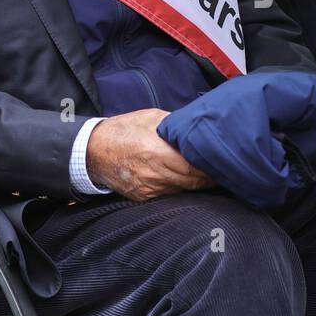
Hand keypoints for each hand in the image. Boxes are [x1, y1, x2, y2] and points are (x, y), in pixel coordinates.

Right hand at [86, 109, 213, 201]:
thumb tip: (199, 128)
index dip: (212, 164)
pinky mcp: (145, 197)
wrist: (93, 151)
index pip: (196, 166)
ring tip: (208, 173)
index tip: (222, 158)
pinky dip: (181, 188)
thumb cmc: (123, 130)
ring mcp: (150, 188)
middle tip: (222, 167)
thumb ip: (176, 125)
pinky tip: (186, 179)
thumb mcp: (151, 118)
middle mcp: (155, 174)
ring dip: (197, 183)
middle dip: (210, 176)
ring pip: (185, 190)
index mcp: (158, 152)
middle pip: (194, 181)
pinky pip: (171, 195)